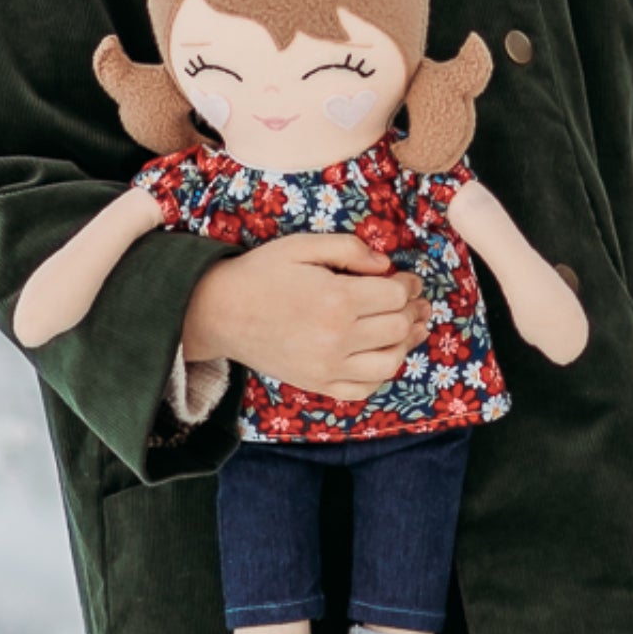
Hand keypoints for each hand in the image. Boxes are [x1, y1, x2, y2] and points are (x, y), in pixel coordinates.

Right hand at [181, 230, 424, 395]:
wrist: (219, 312)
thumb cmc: (261, 274)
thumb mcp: (303, 245)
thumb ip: (349, 249)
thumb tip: (387, 265)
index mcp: (336, 299)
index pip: (396, 296)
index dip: (411, 285)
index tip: (409, 279)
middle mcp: (336, 338)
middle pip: (398, 328)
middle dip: (413, 311)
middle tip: (413, 301)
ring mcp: (327, 367)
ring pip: (390, 363)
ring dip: (404, 344)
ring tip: (406, 328)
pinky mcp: (316, 384)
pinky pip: (363, 388)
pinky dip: (380, 374)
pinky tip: (380, 354)